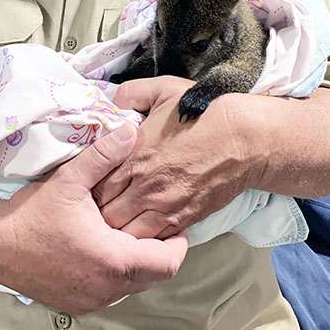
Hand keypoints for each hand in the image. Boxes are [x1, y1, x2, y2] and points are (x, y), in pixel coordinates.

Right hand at [0, 122, 188, 313]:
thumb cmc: (32, 213)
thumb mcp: (70, 178)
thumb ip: (104, 154)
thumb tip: (130, 130)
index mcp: (114, 260)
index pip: (169, 263)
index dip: (177, 242)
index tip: (171, 221)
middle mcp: (107, 288)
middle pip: (154, 276)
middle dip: (158, 250)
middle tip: (150, 222)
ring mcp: (91, 301)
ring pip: (132, 286)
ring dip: (135, 262)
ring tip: (125, 231)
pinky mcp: (76, 304)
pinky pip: (110, 292)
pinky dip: (114, 273)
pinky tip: (102, 246)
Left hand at [93, 77, 266, 238]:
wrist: (242, 138)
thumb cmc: (202, 112)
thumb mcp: (162, 89)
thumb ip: (129, 94)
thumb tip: (113, 104)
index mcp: (134, 155)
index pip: (95, 183)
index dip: (87, 187)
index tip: (89, 183)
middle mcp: (145, 185)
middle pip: (106, 213)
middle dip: (97, 213)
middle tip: (94, 208)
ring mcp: (165, 206)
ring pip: (127, 233)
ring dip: (118, 229)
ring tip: (115, 221)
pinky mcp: (184, 219)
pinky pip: (153, 240)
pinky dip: (143, 238)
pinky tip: (139, 228)